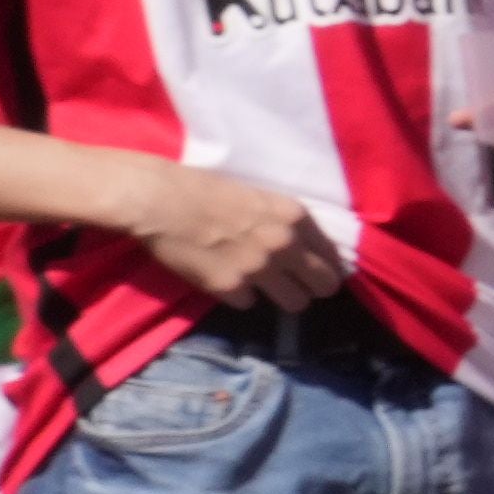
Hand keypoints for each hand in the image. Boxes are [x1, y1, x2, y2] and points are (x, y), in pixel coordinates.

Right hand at [123, 160, 349, 314]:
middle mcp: (284, 244)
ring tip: (269, 292)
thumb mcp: (260, 198)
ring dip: (282, 299)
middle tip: (302, 290)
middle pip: (323, 284)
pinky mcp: (230, 287)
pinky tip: (225, 280)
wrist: (160, 200)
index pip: (332, 255)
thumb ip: (285, 222)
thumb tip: (303, 246)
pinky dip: (239, 296)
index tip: (324, 274)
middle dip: (315, 288)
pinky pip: (248, 303)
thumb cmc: (206, 190)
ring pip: (294, 303)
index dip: (330, 267)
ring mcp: (258, 268)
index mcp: (294, 216)